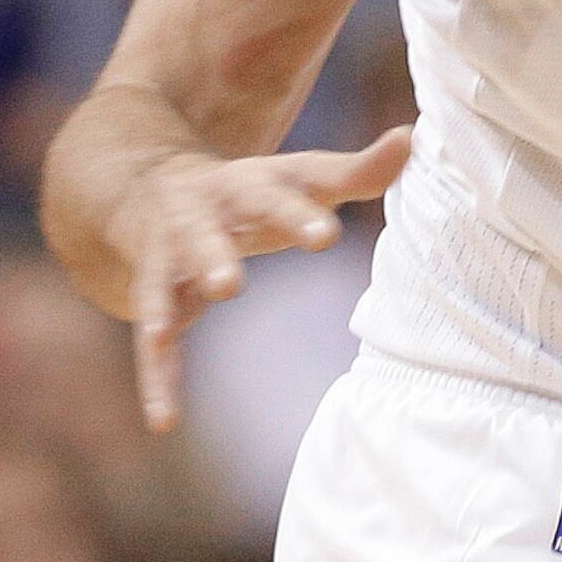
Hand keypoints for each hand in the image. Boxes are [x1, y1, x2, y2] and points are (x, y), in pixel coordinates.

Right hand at [108, 129, 409, 429]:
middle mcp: (195, 220)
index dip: (297, 216)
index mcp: (241, 187)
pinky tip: (165, 423)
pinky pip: (151, 347)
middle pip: (202, 237)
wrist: (150, 188)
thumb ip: (357, 170)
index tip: (326, 236)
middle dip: (212, 258)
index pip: (272, 198)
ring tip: (182, 340)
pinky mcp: (153, 300)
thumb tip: (411, 138)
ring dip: (171, 309)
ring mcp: (167, 260)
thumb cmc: (252, 190)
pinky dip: (157, 384)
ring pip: (165, 285)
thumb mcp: (300, 176)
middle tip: (230, 286)